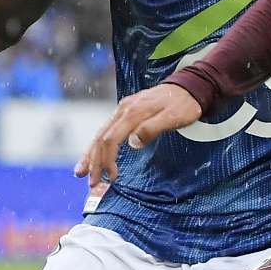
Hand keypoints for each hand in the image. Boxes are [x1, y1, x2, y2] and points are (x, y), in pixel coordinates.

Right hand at [76, 83, 204, 183]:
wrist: (189, 87)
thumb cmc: (184, 105)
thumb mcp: (174, 117)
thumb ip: (152, 128)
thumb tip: (133, 143)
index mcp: (133, 112)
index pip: (111, 139)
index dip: (107, 159)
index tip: (111, 177)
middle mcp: (123, 109)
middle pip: (101, 137)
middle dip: (94, 161)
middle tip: (91, 183)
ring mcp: (123, 109)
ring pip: (100, 133)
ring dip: (90, 154)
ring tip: (81, 172)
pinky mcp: (126, 111)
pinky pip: (107, 130)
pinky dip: (98, 145)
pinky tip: (93, 154)